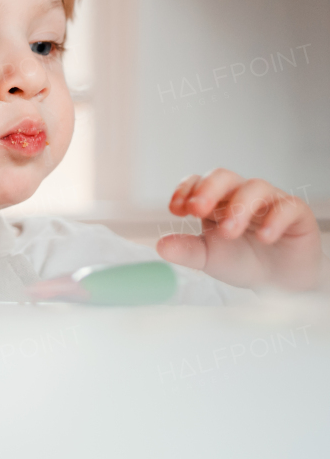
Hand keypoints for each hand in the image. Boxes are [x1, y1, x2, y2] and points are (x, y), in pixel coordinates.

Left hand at [157, 169, 321, 290]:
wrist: (278, 282)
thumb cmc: (242, 261)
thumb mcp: (208, 258)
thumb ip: (186, 250)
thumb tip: (160, 245)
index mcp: (216, 201)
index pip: (198, 182)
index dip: (186, 190)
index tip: (176, 210)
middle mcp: (241, 195)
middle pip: (224, 176)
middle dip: (208, 190)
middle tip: (198, 210)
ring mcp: (270, 201)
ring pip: (255, 188)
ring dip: (239, 207)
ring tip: (228, 231)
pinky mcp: (296, 213)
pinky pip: (288, 207)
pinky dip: (275, 220)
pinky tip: (264, 238)